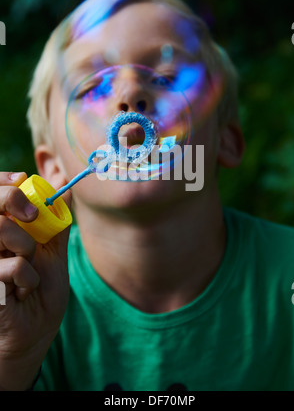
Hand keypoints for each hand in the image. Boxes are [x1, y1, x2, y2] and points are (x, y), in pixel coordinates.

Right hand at [0, 172, 70, 389]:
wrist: (35, 332)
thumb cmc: (42, 292)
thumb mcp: (53, 253)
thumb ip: (56, 223)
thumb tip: (66, 188)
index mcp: (2, 230)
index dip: (3, 182)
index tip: (21, 181)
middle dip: (12, 201)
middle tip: (32, 215)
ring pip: (0, 228)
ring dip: (25, 246)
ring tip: (29, 265)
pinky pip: (9, 265)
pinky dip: (27, 277)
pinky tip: (22, 292)